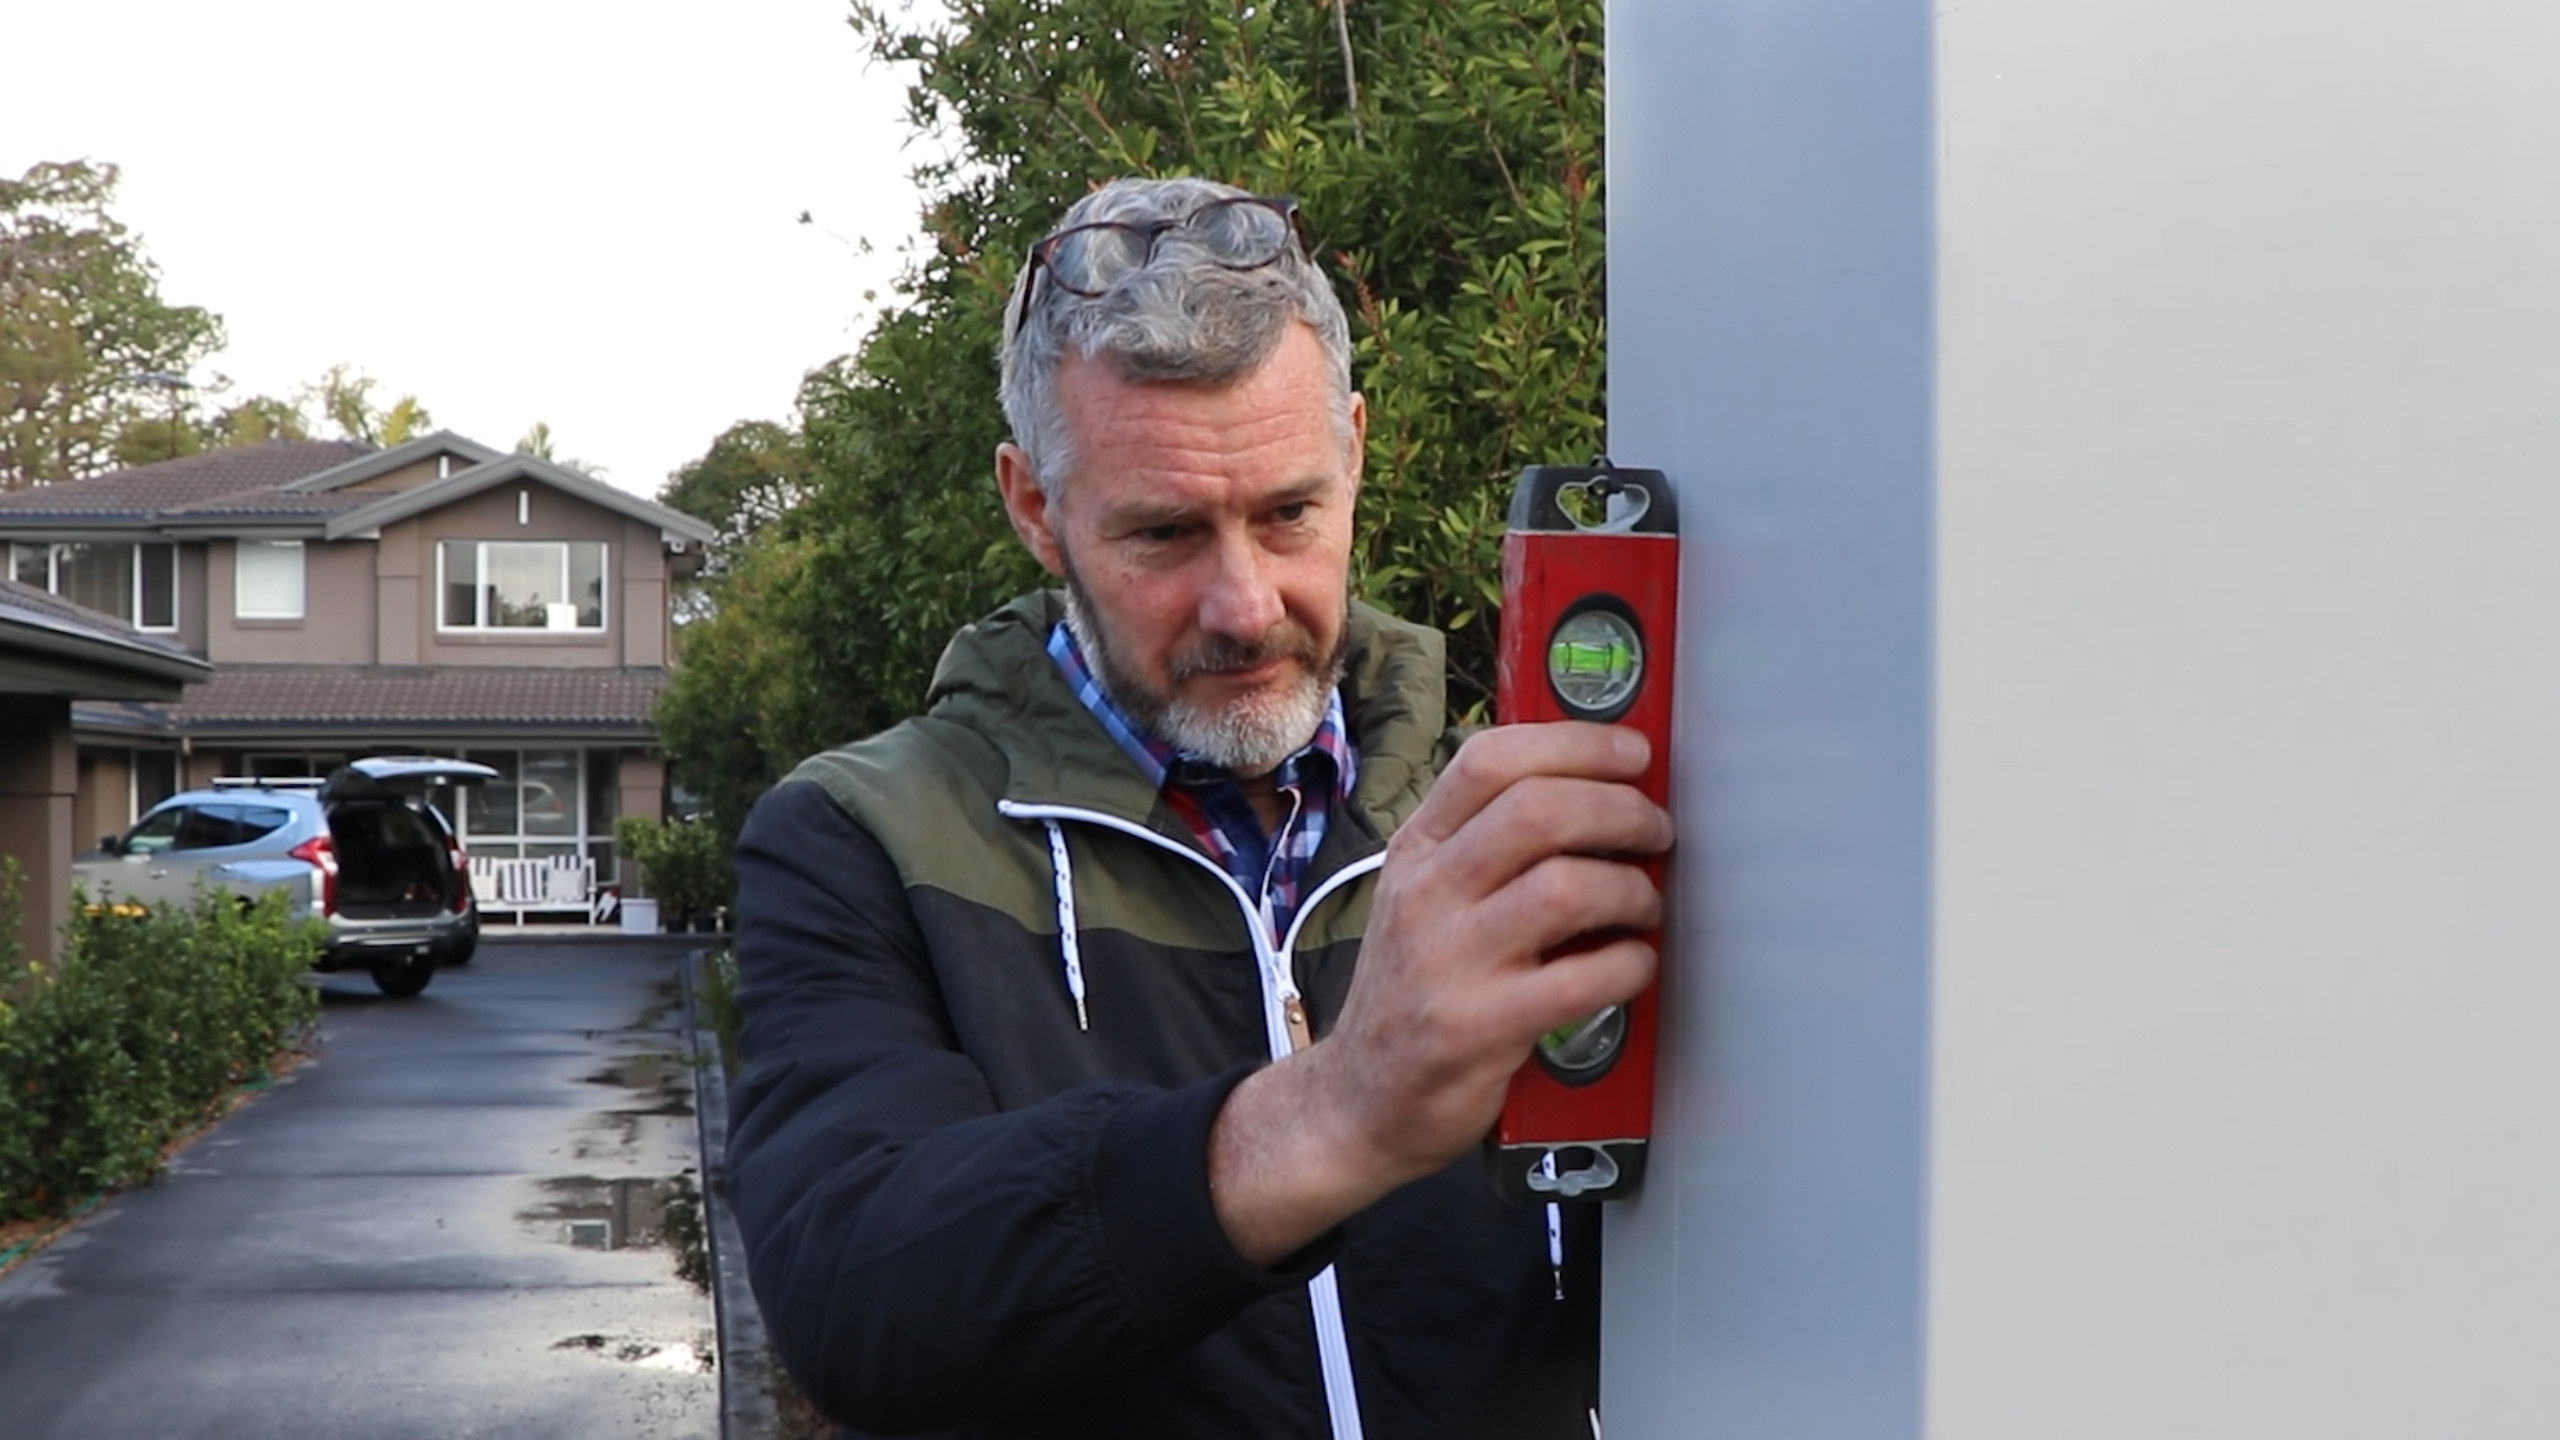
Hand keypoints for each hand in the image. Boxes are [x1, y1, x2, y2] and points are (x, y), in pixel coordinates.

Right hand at [1207, 722, 1672, 1263]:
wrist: (1359, 1099)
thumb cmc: (1415, 989)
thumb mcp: (1424, 897)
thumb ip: (1488, 843)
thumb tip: (1599, 791)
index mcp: (1417, 850)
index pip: (1490, 760)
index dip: (1576, 745)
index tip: (1632, 753)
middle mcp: (1425, 894)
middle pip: (1538, 810)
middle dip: (1621, 810)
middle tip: (1655, 832)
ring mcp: (1447, 961)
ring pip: (1565, 888)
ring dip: (1631, 891)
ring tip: (1644, 906)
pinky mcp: (1476, 1028)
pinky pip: (1579, 980)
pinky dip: (1628, 965)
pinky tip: (1632, 966)